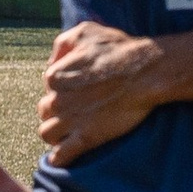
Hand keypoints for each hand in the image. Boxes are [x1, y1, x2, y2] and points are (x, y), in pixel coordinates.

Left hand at [38, 20, 170, 164]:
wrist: (147, 72)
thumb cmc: (119, 49)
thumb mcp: (85, 32)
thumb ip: (62, 44)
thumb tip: (51, 60)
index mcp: (54, 77)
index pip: (48, 88)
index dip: (61, 89)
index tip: (77, 89)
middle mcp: (57, 101)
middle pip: (45, 111)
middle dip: (56, 111)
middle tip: (74, 110)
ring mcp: (71, 121)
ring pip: (47, 133)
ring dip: (55, 133)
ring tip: (66, 132)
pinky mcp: (86, 137)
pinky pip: (62, 154)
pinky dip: (59, 158)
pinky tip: (60, 159)